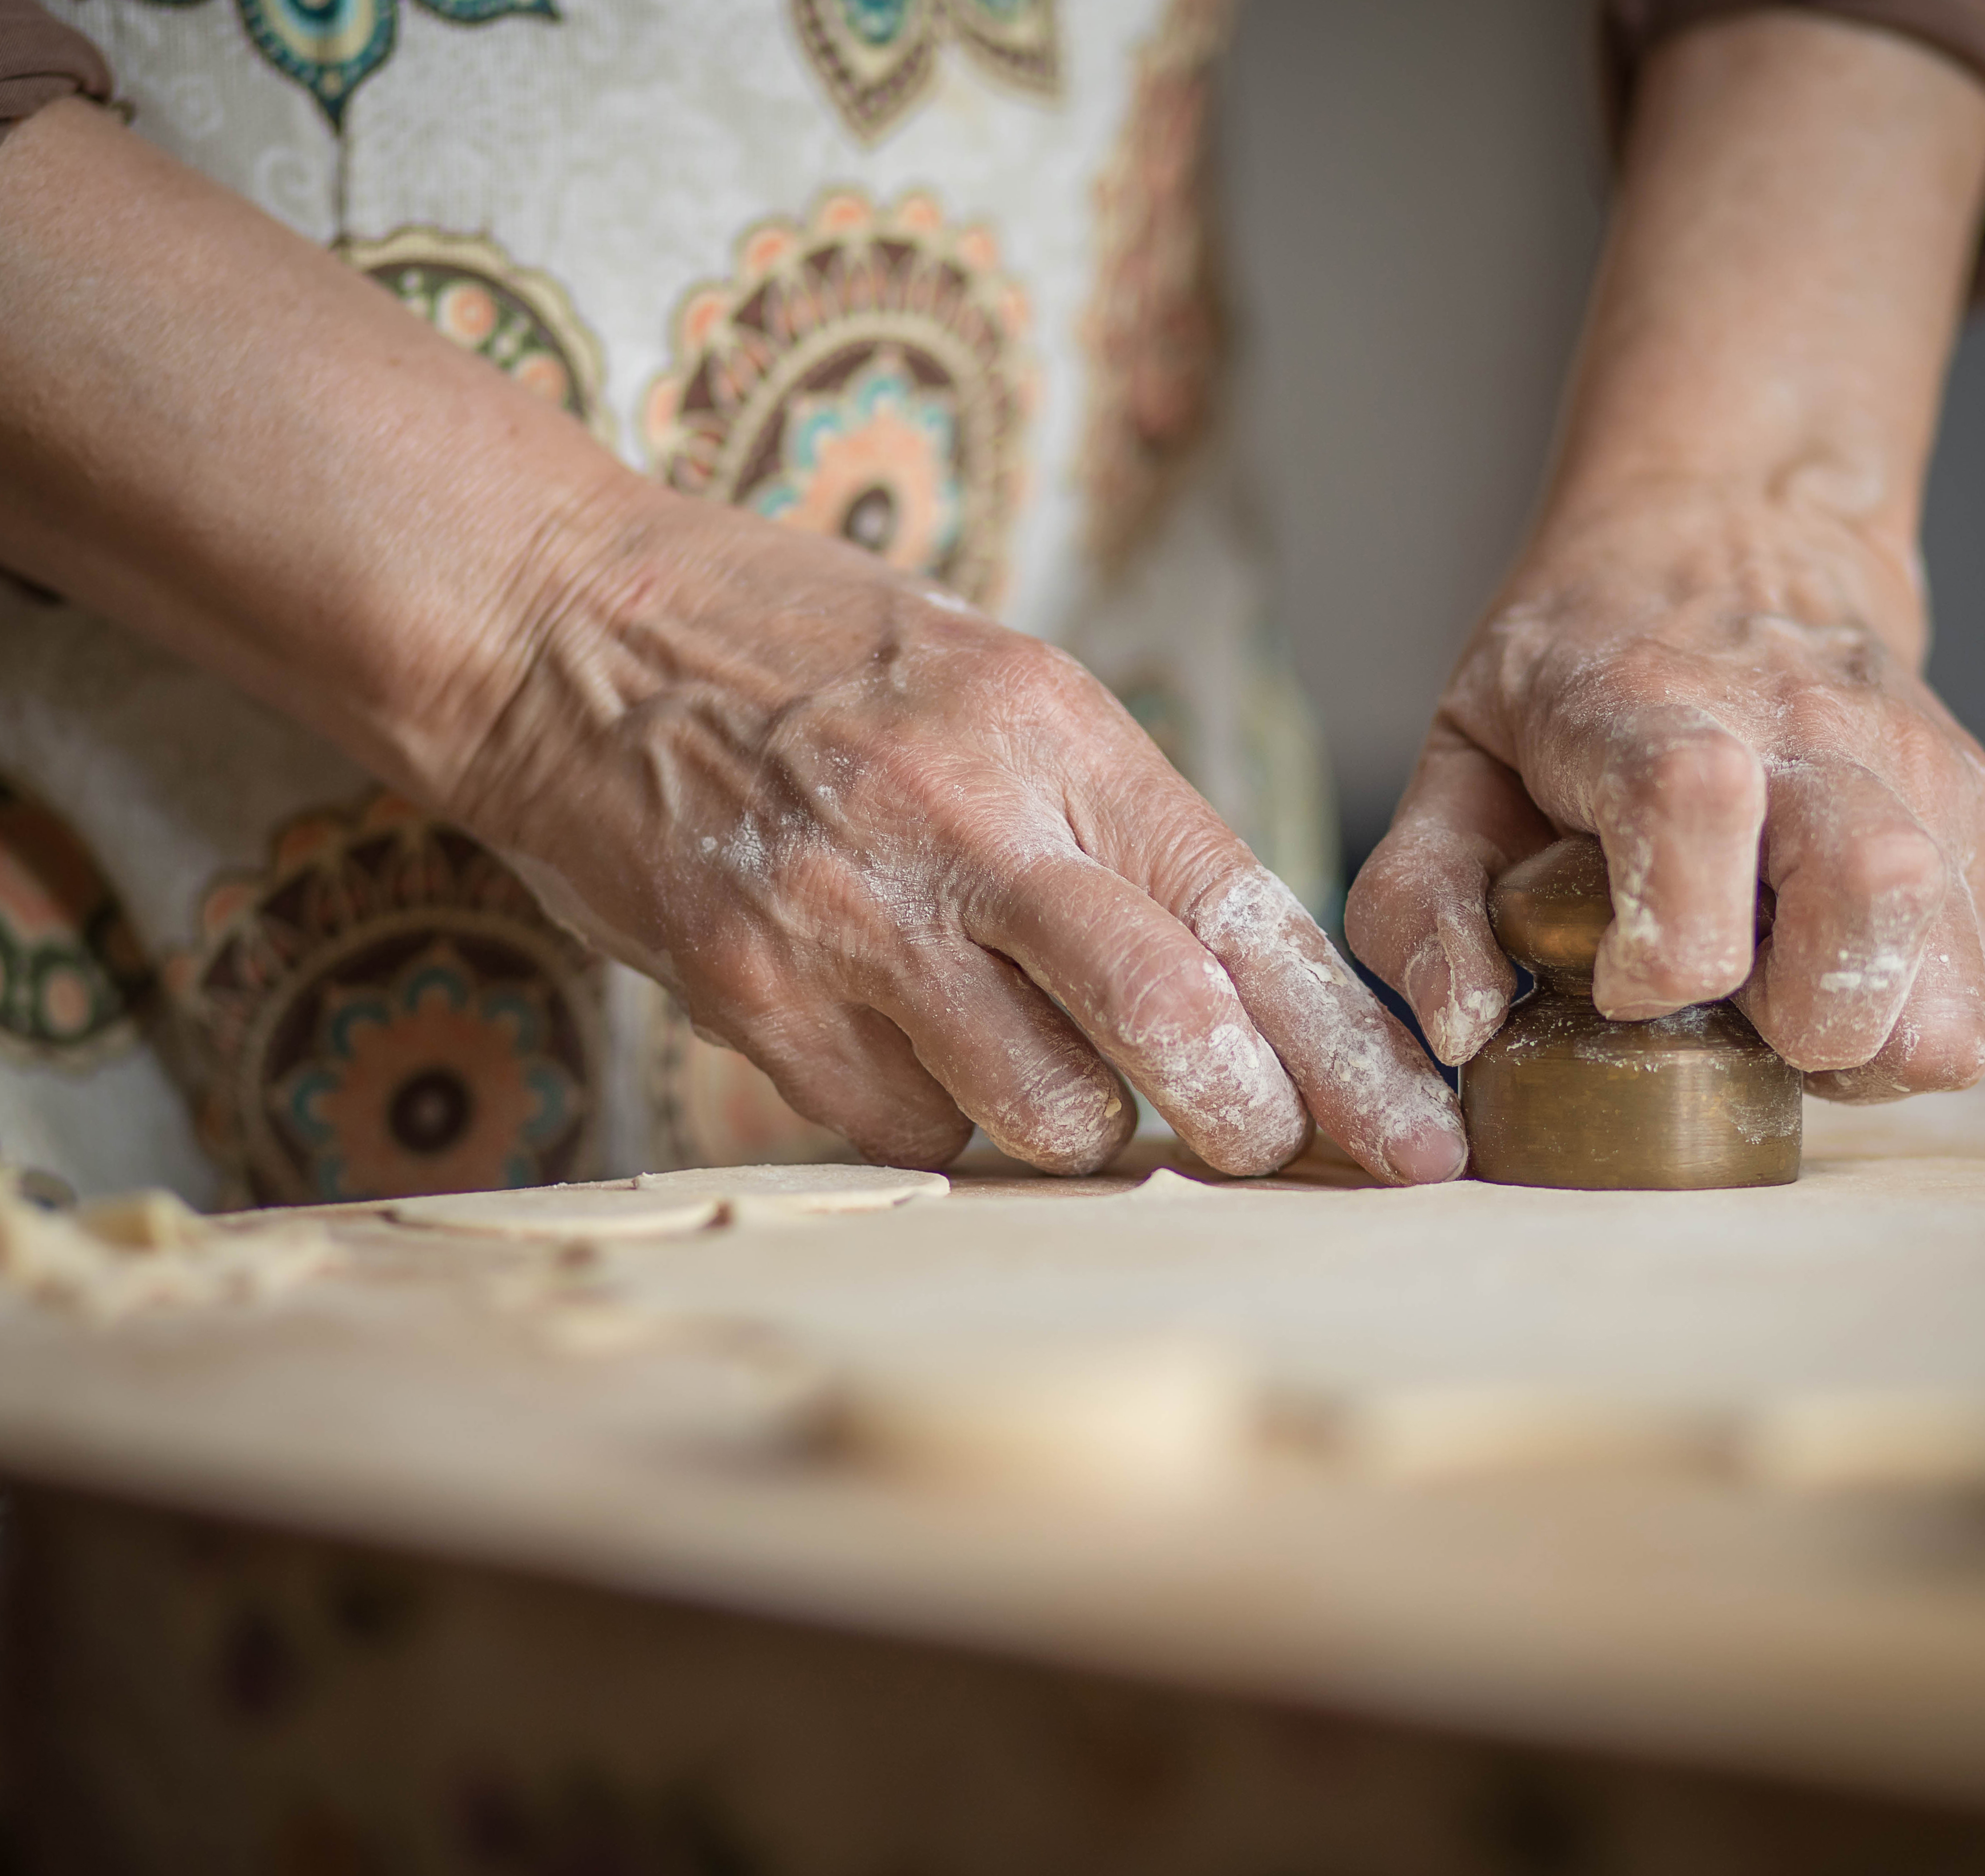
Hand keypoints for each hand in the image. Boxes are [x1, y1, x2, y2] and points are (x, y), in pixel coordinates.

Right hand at [446, 486, 1466, 1178]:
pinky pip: (907, 1131)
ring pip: (1044, 1111)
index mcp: (1053, 729)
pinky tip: (910, 1054)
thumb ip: (1108, 822)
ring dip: (1080, 1129)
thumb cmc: (800, 652)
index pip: (1246, 914)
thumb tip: (1238, 981)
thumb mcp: (992, 681)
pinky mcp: (755, 992)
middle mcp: (967, 820)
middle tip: (1267, 1149)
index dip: (1347, 1051)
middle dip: (1253, 1121)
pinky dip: (939, 1125)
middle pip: (1172, 1024)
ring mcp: (854, 915)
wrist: (563, 625)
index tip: (1421, 1140)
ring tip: (1047, 1073)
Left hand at [1351, 10, 1984, 1102]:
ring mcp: (1913, 769)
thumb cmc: (1579, 678)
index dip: (1668, 939)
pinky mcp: (1978, 816)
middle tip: (1726, 1009)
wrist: (1735, 537)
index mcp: (1658, 705)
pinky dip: (1913, 1023)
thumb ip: (1418, 905)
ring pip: (1946, 956)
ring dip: (1864, 1036)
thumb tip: (1461, 1031)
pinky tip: (1834, 987)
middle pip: (1867, 892)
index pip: (1697, 804)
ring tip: (1785, 1010)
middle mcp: (1808, 728)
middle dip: (1789, 1016)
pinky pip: (1984, 980)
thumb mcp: (1455, 762)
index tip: (1622, 983)